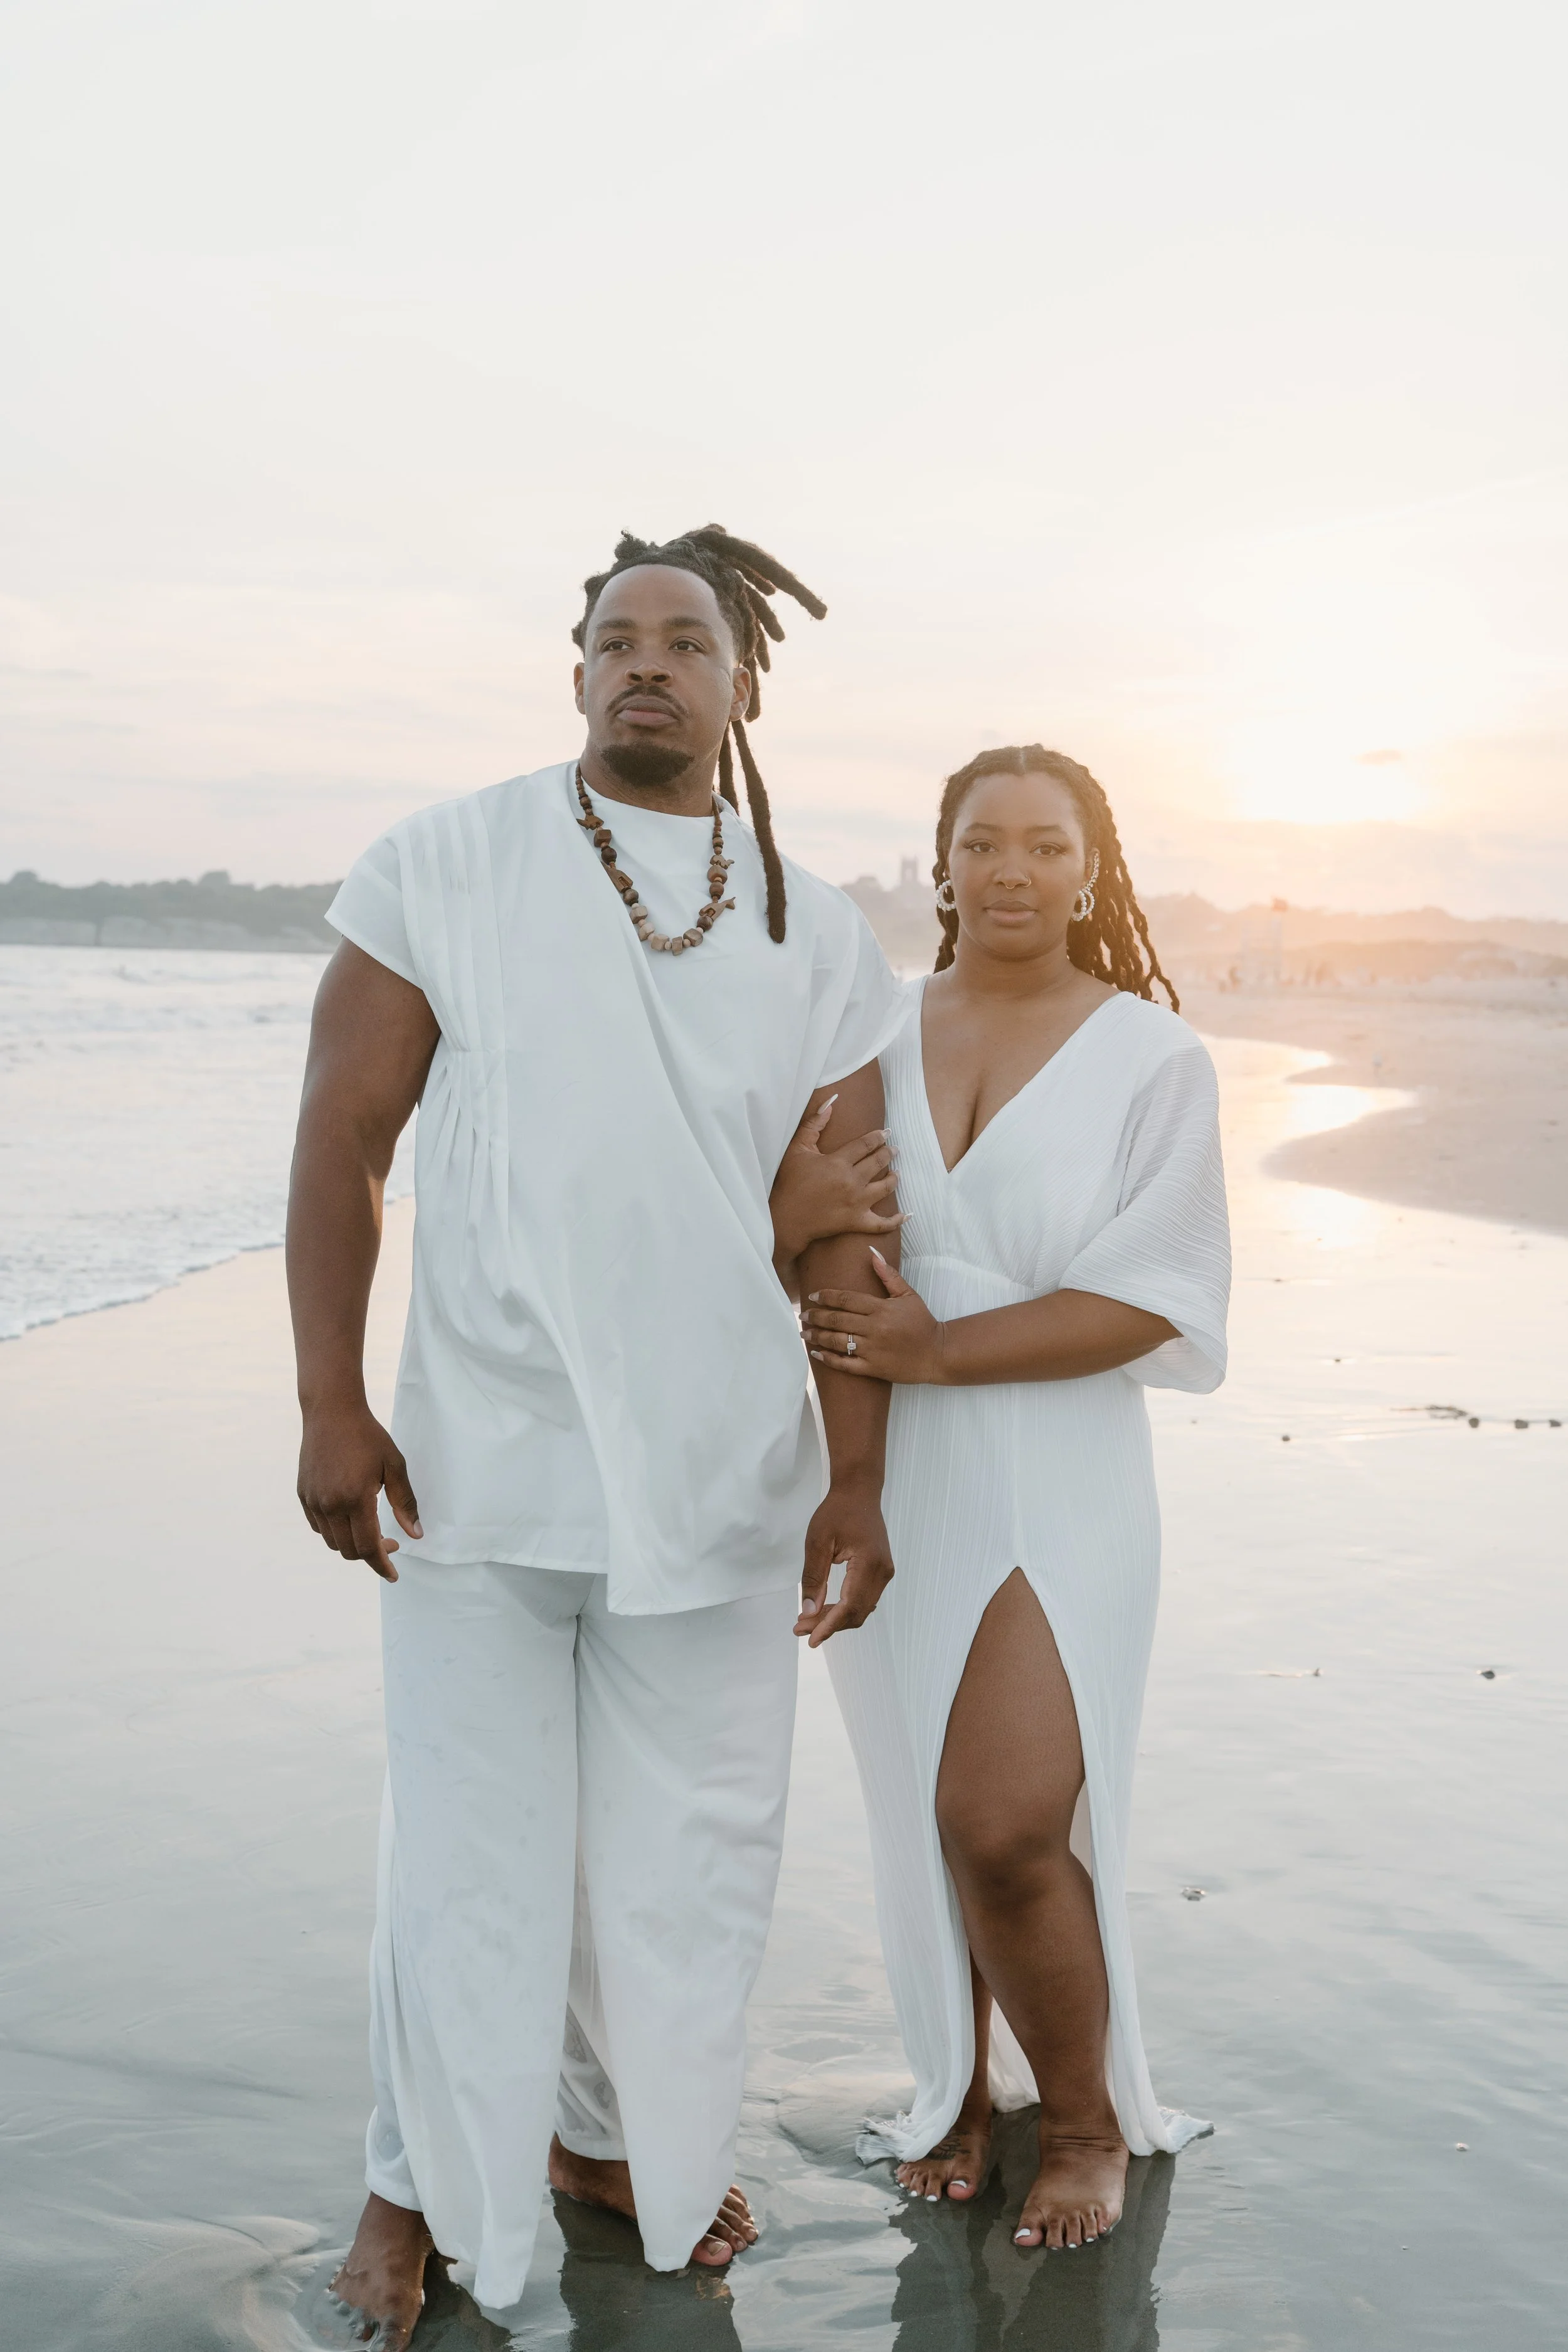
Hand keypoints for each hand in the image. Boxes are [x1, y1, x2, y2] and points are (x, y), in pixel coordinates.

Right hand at [297, 1400, 421, 1580]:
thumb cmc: (368, 1436)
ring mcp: (313, 1501)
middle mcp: (330, 1505)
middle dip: (372, 1555)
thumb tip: (415, 1534)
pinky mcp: (303, 1495)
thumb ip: (405, 1503)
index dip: (382, 1565)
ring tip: (372, 1529)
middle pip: (350, 1550)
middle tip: (391, 1542)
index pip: (368, 1547)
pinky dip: (336, 1531)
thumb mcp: (394, 1466)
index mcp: (355, 1498)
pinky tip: (351, 1518)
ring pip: (333, 1542)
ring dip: (353, 1544)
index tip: (393, 1575)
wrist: (331, 1412)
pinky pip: (319, 1527)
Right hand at [769, 1094, 903, 1261]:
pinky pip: (881, 1223)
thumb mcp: (797, 1149)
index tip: (886, 1132)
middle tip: (894, 1149)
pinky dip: (895, 1220)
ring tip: (897, 1173)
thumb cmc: (790, 1182)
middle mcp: (852, 1181)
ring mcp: (857, 1203)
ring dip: (894, 1178)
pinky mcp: (856, 1222)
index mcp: (838, 1162)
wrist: (785, 1218)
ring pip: (885, 1188)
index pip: (865, 1144)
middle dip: (888, 1153)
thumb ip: (813, 1124)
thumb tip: (830, 1103)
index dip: (878, 1137)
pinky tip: (905, 1215)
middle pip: (878, 1162)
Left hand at [795, 1477, 894, 1646]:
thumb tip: (809, 1612)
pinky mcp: (881, 1572)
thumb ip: (814, 1578)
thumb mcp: (817, 1542)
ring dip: (836, 1619)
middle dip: (829, 1625)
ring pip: (861, 1609)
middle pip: (857, 1612)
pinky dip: (845, 1608)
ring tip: (808, 1621)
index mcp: (869, 1563)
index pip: (850, 1606)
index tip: (809, 1639)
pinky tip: (825, 1609)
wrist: (859, 1493)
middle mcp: (882, 1572)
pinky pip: (864, 1599)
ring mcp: (885, 1572)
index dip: (829, 1626)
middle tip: (800, 1628)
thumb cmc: (836, 1512)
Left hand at [803, 1247, 946, 1383]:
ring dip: (817, 1336)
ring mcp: (872, 1350)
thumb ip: (888, 1275)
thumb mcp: (908, 1295)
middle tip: (803, 1315)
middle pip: (837, 1319)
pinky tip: (816, 1354)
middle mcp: (874, 1328)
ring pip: (837, 1341)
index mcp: (881, 1308)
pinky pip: (845, 1364)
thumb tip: (872, 1254)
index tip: (813, 1296)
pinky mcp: (873, 1368)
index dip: (827, 1296)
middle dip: (817, 1316)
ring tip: (804, 1333)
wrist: (937, 1353)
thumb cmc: (921, 1322)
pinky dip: (829, 1359)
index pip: (847, 1299)